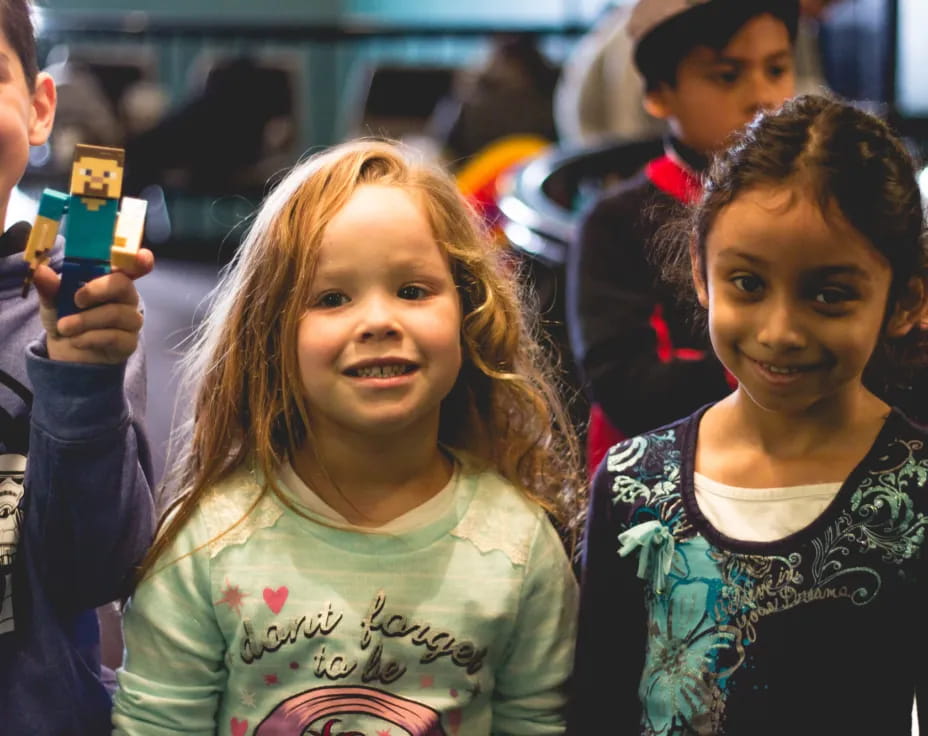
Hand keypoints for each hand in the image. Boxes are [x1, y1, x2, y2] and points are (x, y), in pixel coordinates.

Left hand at [34, 249, 153, 364]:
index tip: (141, 256)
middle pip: (123, 284)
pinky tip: (77, 341)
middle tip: (76, 300)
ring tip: (64, 328)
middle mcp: (126, 297)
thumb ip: (50, 286)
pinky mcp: (129, 342)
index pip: (132, 265)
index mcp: (111, 279)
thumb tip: (41, 270)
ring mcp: (131, 320)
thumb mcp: (53, 301)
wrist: (69, 352)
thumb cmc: (67, 317)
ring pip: (115, 313)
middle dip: (97, 290)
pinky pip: (114, 336)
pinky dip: (89, 338)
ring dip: (85, 320)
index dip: (140, 260)